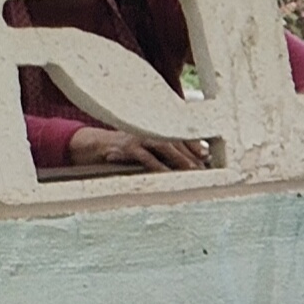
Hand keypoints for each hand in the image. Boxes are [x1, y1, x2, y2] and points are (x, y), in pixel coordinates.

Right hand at [64, 126, 202, 172]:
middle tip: (204, 167)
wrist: (95, 145)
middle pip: (176, 140)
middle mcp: (149, 130)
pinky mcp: (126, 148)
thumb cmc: (126, 149)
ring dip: (180, 158)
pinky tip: (167, 174)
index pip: (180, 135)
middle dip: (191, 154)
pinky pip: (145, 157)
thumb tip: (193, 163)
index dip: (195, 144)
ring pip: (164, 145)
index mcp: (156, 129)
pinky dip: (158, 166)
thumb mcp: (147, 148)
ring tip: (192, 170)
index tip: (208, 155)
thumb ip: (167, 152)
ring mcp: (138, 137)